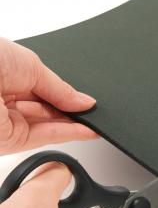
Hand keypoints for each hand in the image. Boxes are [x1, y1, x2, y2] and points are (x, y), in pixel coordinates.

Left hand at [0, 37, 96, 153]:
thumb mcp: (32, 66)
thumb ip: (61, 89)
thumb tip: (85, 102)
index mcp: (9, 77)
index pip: (46, 91)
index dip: (68, 96)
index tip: (88, 101)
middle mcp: (7, 101)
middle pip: (49, 110)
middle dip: (73, 110)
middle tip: (95, 111)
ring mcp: (9, 122)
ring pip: (50, 125)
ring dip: (75, 124)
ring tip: (97, 120)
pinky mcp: (11, 141)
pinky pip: (46, 136)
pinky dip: (69, 133)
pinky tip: (88, 129)